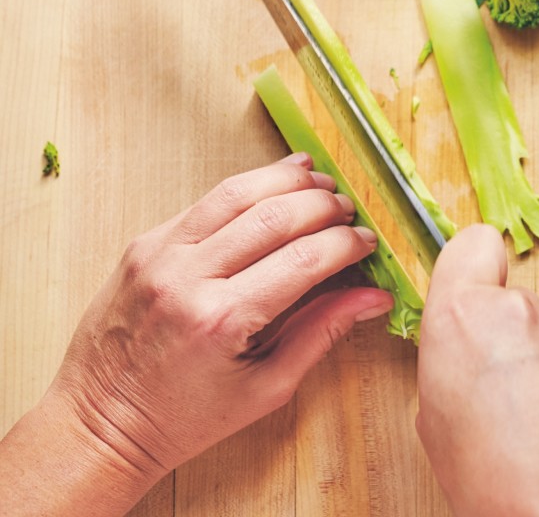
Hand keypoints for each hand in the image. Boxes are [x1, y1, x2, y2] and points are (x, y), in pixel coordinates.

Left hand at [0, 154, 391, 516]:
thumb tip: (374, 298)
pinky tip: (272, 184)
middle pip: (275, 216)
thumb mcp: (264, 388)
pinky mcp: (145, 243)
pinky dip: (245, 187)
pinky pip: (204, 202)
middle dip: (323, 206)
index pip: (304, 259)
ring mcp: (161, 254)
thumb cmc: (182, 417)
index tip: (366, 243)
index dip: (346, 244)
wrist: (99, 423)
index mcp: (221, 320)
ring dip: (285, 180)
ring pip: (237, 192)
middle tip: (348, 211)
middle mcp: (188, 278)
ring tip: (319, 181)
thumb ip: (321, 333)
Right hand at [416, 225, 538, 516]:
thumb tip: (469, 343)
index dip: (475, 265)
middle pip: (512, 299)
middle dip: (510, 333)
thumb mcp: (434, 410)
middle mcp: (519, 307)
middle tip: (506, 387)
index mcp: (463, 313)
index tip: (477, 287)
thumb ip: (452, 351)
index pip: (473, 243)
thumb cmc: (489, 477)